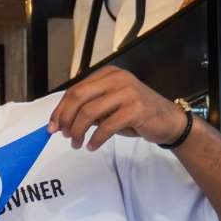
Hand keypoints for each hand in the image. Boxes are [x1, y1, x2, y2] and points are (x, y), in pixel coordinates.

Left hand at [48, 66, 187, 151]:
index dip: (60, 110)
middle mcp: (117, 79)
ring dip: (78, 131)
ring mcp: (127, 92)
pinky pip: (106, 126)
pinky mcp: (136, 109)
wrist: (168, 120)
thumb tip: (59, 122)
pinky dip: (95, 139)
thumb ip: (87, 109)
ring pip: (89, 112)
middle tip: (63, 135)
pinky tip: (92, 146)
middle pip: (78, 97)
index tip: (52, 127)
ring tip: (76, 143)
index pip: (75, 90)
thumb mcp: (108, 106)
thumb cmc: (135, 114)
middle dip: (66, 119)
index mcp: (107, 74)